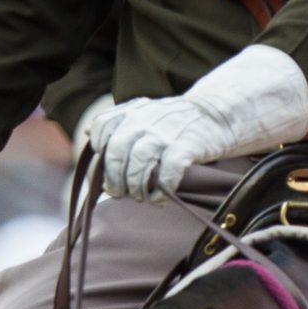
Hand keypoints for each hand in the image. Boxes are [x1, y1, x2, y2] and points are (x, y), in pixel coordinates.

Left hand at [90, 95, 224, 200]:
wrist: (218, 113)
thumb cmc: (178, 120)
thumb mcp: (146, 112)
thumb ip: (120, 122)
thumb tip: (89, 133)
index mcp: (133, 110)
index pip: (102, 127)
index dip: (100, 151)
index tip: (109, 169)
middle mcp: (145, 119)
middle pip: (115, 152)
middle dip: (114, 180)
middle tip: (120, 194)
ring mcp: (165, 133)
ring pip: (137, 164)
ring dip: (135, 188)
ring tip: (142, 198)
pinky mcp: (186, 147)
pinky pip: (166, 174)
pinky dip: (160, 191)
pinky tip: (160, 199)